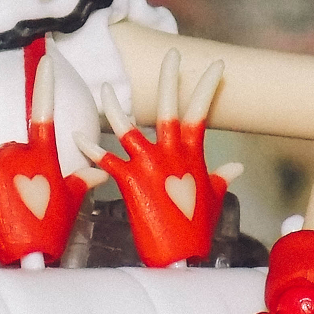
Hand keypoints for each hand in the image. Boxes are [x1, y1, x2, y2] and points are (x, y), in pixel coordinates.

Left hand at [0, 55, 105, 266]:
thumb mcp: (70, 202)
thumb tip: (103, 170)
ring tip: (6, 199)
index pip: (45, 111)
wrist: (28, 253)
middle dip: (12, 167)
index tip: (44, 59)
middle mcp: (22, 151)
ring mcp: (1, 161)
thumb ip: (83, 180)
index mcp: (46, 154)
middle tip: (21, 195)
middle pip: (11, 146)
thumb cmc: (50, 228)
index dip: (45, 85)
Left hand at [80, 51, 241, 267]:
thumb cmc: (197, 231)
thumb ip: (221, 178)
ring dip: (113, 106)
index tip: (217, 65)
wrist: (181, 259)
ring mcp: (149, 167)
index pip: (202, 113)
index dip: (208, 88)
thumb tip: (237, 167)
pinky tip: (75, 136)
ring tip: (103, 86)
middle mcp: (171, 156)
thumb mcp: (214, 200)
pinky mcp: (130, 183)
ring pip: (127, 128)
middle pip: (169, 109)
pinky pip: (105, 160)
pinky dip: (89, 149)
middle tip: (171, 54)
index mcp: (192, 156)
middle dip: (170, 79)